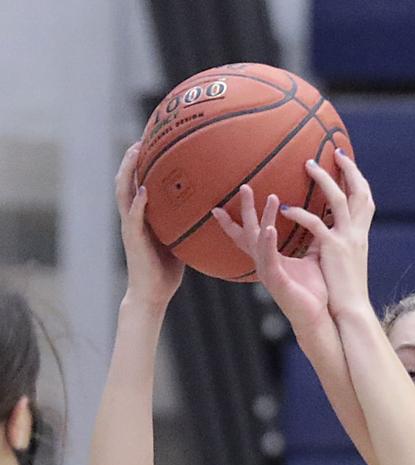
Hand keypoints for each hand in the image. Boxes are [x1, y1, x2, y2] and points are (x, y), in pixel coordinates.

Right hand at [116, 142, 184, 310]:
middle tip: (140, 138)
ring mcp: (131, 227)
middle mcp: (133, 218)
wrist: (153, 294)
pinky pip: (134, 217)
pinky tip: (144, 191)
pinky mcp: (133, 239)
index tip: (151, 143)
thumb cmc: (166, 272)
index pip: (138, 183)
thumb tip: (206, 213)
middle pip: (126, 180)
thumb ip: (184, 226)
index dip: (141, 164)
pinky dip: (138, 203)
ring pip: (123, 192)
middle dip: (131, 159)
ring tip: (135, 152)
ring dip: (128, 171)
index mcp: (142, 217)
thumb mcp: (179, 242)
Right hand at [211, 185, 329, 332]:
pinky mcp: (276, 280)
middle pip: (249, 231)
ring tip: (270, 197)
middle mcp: (265, 263)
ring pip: (258, 240)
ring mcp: (268, 272)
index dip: (235, 220)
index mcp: (270, 259)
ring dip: (262, 218)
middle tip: (244, 186)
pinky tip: (269, 228)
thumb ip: (312, 239)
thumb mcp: (313, 258)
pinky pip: (269, 258)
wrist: (319, 318)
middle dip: (246, 209)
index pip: (249, 235)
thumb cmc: (314, 292)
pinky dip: (268, 242)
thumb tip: (319, 219)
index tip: (220, 203)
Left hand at [278, 150, 375, 320]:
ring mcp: (348, 240)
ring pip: (340, 200)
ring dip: (325, 180)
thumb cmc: (345, 290)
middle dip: (350, 170)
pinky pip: (317, 224)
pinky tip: (286, 209)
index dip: (358, 180)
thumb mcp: (345, 262)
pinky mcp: (334, 249)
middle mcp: (358, 233)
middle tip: (335, 152)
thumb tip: (329, 236)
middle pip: (360, 192)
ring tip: (308, 166)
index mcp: (360, 235)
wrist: (352, 310)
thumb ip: (338, 244)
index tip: (347, 162)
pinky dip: (302, 214)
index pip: (365, 200)